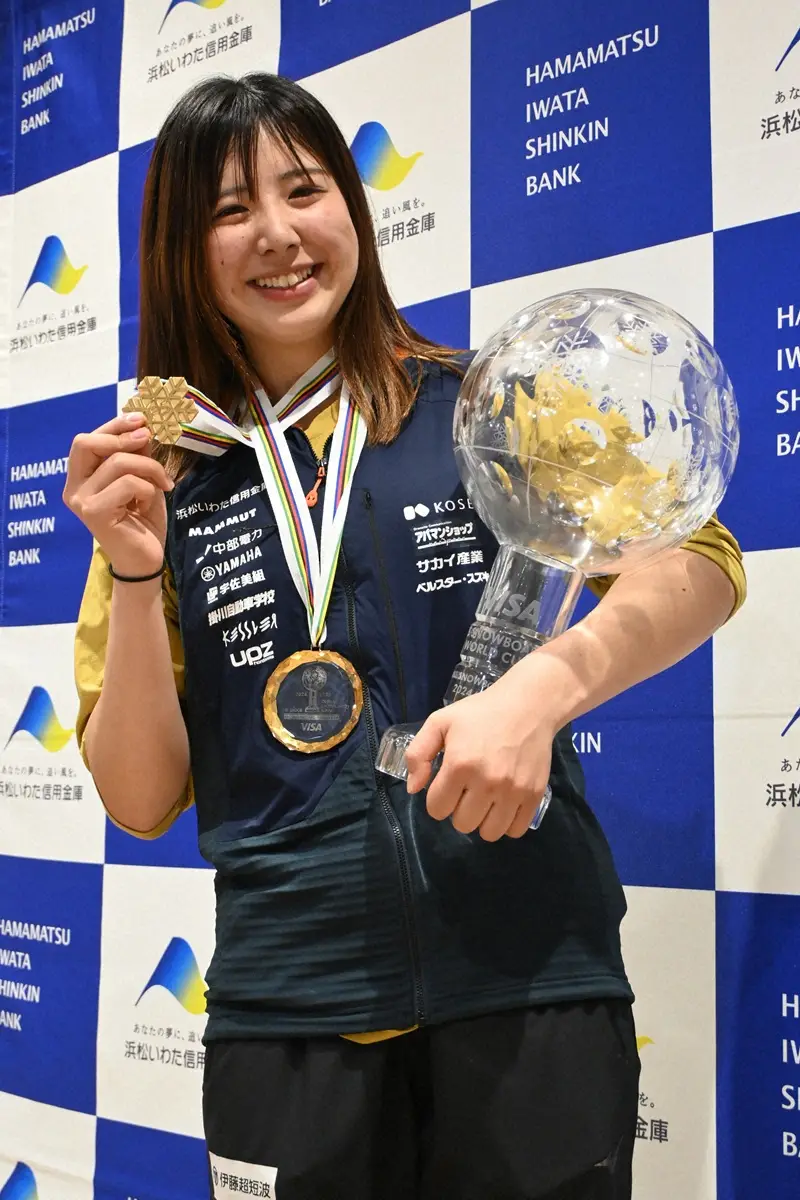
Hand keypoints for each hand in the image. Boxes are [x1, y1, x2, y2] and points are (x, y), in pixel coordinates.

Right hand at [63, 413, 173, 576]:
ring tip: (162, 484)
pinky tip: (149, 503)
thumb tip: (143, 424)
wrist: (146, 560)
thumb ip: (137, 455)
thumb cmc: (143, 522)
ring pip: (117, 462)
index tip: (141, 419)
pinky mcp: (93, 512)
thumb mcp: (142, 480)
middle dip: (121, 436)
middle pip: (85, 442)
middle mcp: (74, 488)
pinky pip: (127, 483)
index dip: (113, 425)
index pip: (86, 440)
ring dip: (149, 468)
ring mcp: (81, 501)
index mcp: (80, 478)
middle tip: (149, 439)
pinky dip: (148, 489)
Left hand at [405, 661, 557, 841]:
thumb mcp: (439, 722)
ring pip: (489, 833)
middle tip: (467, 791)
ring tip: (485, 801)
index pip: (437, 809)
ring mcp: (513, 791)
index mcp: (459, 765)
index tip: (447, 785)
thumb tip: (413, 789)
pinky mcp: (534, 795)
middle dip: (459, 810)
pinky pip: (516, 831)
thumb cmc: (480, 713)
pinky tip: (503, 806)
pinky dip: (507, 824)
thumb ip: (418, 754)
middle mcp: (486, 782)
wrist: (527, 706)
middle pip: (462, 824)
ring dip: (482, 820)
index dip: (437, 799)